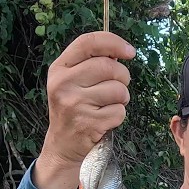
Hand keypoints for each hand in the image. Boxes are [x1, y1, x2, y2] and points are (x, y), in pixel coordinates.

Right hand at [33, 31, 135, 188]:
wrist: (62, 145)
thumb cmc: (73, 108)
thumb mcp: (71, 81)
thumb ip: (91, 62)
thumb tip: (123, 51)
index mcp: (59, 69)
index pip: (89, 42)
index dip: (114, 42)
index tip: (130, 52)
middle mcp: (63, 84)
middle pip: (109, 66)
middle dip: (122, 76)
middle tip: (117, 86)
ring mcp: (75, 105)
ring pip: (118, 90)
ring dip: (121, 98)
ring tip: (107, 105)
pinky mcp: (89, 123)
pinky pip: (119, 111)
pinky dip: (118, 116)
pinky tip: (104, 120)